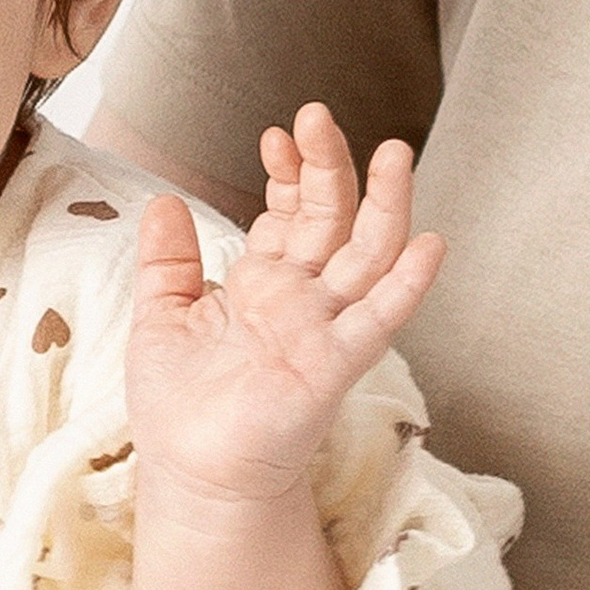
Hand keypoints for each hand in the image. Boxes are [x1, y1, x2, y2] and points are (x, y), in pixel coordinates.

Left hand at [126, 105, 443, 508]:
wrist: (189, 473)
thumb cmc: (179, 404)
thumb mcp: (160, 316)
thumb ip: (166, 261)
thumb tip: (162, 201)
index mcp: (265, 283)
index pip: (293, 211)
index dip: (290, 170)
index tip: (278, 133)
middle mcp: (302, 299)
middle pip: (332, 218)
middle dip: (329, 166)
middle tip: (318, 116)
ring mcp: (324, 330)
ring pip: (369, 257)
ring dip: (386, 206)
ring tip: (394, 155)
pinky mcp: (332, 367)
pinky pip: (377, 322)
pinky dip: (406, 286)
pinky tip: (429, 247)